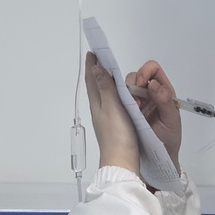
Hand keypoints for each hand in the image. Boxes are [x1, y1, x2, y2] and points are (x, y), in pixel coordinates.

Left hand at [83, 53, 139, 174]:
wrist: (122, 162)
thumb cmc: (117, 136)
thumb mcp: (111, 108)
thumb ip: (105, 88)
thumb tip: (96, 68)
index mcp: (97, 104)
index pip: (92, 80)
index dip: (92, 66)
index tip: (93, 52)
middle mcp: (99, 109)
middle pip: (96, 86)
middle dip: (98, 71)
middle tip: (101, 59)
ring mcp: (107, 117)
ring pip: (104, 94)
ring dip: (106, 81)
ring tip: (110, 72)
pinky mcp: (116, 124)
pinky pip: (113, 104)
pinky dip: (115, 94)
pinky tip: (120, 96)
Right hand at [127, 59, 181, 165]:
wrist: (159, 161)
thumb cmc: (168, 141)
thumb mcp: (171, 122)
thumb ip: (166, 102)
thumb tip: (154, 85)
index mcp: (163, 92)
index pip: (153, 70)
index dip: (146, 71)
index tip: (142, 84)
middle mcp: (149, 94)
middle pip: (137, 75)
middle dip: (133, 83)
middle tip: (135, 100)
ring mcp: (137, 102)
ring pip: (126, 86)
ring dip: (126, 93)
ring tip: (131, 109)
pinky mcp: (126, 111)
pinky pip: (119, 99)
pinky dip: (119, 102)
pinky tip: (124, 112)